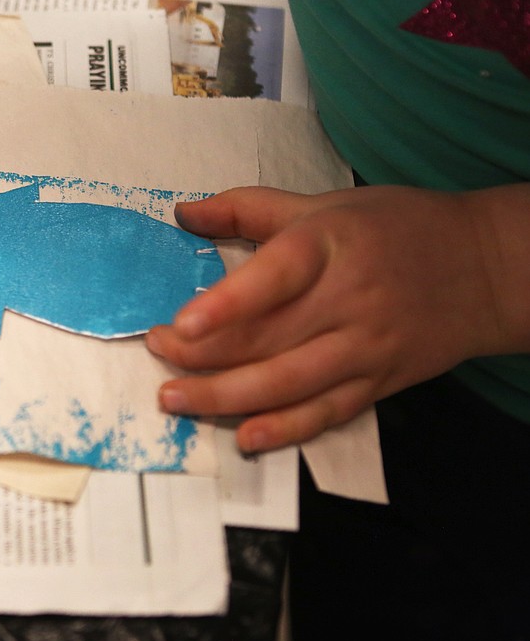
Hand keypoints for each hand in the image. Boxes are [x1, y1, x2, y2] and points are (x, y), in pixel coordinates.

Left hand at [146, 185, 529, 452]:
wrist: (484, 267)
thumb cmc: (395, 227)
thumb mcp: (324, 204)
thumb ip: (247, 209)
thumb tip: (182, 212)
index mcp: (330, 245)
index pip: (274, 278)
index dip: (226, 305)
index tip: (180, 323)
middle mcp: (348, 300)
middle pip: (268, 339)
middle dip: (203, 355)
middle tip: (157, 354)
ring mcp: (364, 347)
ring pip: (288, 383)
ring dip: (225, 398)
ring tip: (175, 400)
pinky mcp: (378, 383)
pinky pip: (325, 413)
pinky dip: (284, 429)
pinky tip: (244, 437)